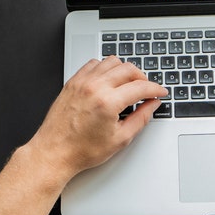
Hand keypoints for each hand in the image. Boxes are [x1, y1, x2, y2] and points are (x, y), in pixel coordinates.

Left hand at [29, 56, 167, 182]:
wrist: (54, 152)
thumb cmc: (81, 150)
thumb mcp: (120, 139)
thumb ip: (141, 118)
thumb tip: (152, 105)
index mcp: (108, 102)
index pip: (141, 86)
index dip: (155, 89)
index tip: (160, 92)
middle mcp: (95, 87)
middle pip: (129, 68)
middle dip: (143, 78)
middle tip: (146, 90)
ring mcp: (82, 82)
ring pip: (112, 62)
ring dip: (125, 70)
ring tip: (128, 84)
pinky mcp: (73, 82)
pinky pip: (94, 64)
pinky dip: (105, 68)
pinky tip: (109, 80)